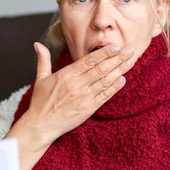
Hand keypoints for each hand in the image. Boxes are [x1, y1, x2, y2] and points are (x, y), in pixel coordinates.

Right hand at [19, 42, 135, 144]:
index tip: (116, 46)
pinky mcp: (89, 109)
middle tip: (131, 50)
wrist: (41, 125)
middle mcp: (77, 84)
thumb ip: (43, 60)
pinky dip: (114, 87)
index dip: (104, 53)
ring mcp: (84, 97)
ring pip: (106, 80)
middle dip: (117, 58)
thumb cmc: (40, 103)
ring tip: (131, 61)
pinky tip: (123, 80)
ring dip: (120, 70)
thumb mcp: (41, 79)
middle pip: (101, 68)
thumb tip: (38, 44)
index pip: (89, 60)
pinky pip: (105, 96)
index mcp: (67, 75)